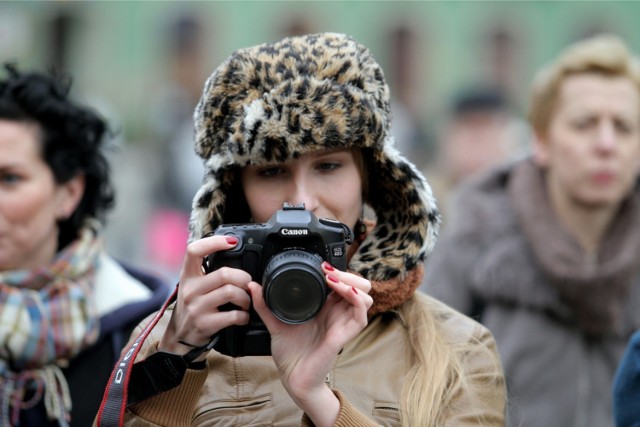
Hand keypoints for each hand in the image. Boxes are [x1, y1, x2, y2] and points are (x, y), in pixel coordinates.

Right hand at [159, 235, 253, 356]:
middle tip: (247, 284)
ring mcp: (196, 307)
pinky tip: (243, 317)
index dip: (214, 242)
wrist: (180, 338)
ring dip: (246, 297)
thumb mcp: (193, 286)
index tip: (232, 241)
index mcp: (187, 276)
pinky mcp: (205, 324)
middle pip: (224, 274)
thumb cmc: (192, 308)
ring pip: (231, 292)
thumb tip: (233, 256)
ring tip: (246, 302)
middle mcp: (190, 290)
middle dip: (243, 278)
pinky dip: (244, 316)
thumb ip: (208, 273)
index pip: (194, 250)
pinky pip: (233, 315)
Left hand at [250, 262, 372, 425]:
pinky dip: (357, 300)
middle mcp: (337, 313)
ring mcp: (343, 323)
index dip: (337, 270)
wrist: (292, 378)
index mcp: (326, 307)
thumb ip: (265, 304)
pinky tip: (344, 292)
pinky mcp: (344, 336)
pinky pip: (361, 315)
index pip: (342, 282)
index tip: (321, 265)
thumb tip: (253, 286)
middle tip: (329, 272)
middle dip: (348, 274)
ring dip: (352, 283)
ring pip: (365, 296)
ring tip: (333, 280)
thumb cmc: (290, 353)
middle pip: (359, 285)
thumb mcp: (275, 323)